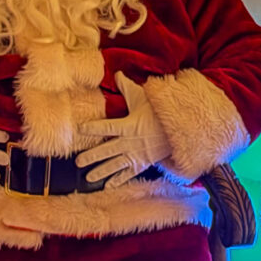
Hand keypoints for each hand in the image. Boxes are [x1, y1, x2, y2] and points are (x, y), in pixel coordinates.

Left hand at [75, 73, 170, 187]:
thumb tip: (116, 73)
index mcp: (128, 125)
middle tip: (77, 162)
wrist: (182, 128)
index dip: (92, 128)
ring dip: (101, 172)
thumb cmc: (161, 111)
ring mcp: (136, 155)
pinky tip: (108, 187)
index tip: (79, 129)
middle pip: (106, 150)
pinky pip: (129, 174)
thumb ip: (127, 87)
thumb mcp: (144, 97)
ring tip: (88, 178)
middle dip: (91, 157)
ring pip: (115, 165)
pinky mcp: (143, 163)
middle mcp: (130, 142)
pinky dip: (118, 181)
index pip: (106, 127)